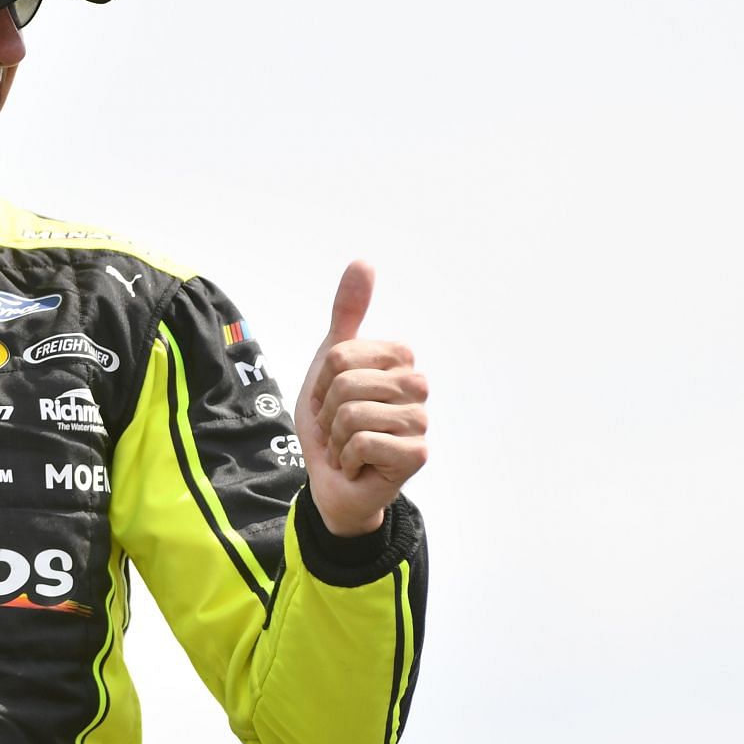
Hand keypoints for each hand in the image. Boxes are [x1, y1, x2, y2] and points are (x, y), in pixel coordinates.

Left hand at [295, 261, 428, 536]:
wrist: (331, 481)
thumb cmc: (334, 422)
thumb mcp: (329, 364)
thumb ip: (348, 314)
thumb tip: (364, 262)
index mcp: (399, 360)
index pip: (341, 355)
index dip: (323, 381)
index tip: (332, 400)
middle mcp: (417, 386)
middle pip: (346, 382)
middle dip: (328, 411)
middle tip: (339, 429)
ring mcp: (420, 421)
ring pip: (353, 413)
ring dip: (336, 438)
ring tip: (348, 448)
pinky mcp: (417, 454)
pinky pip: (362, 442)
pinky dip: (347, 459)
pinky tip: (358, 466)